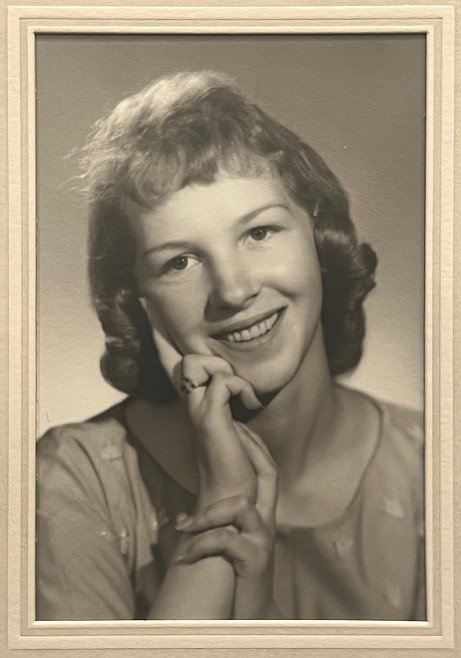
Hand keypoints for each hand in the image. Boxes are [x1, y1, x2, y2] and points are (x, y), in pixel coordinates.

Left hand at [174, 424, 280, 618]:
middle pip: (269, 474)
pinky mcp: (253, 560)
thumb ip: (230, 514)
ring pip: (240, 508)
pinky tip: (186, 555)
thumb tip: (210, 489)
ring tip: (185, 526)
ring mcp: (262, 540)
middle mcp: (268, 522)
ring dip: (209, 514)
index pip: (268, 470)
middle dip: (248, 450)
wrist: (249, 615)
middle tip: (227, 435)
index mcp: (263, 514)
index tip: (236, 425)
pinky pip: (225, 542)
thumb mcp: (237, 537)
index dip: (254, 445)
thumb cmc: (237, 573)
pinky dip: (202, 545)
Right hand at [181, 354, 261, 506]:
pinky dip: (241, 386)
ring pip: (196, 363)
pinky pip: (222, 382)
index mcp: (199, 412)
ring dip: (229, 373)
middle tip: (237, 387)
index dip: (207, 366)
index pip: (190, 372)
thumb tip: (242, 398)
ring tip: (245, 397)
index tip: (230, 384)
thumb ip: (233, 416)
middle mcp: (193, 409)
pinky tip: (252, 404)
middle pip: (187, 362)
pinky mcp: (210, 419)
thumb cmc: (239, 475)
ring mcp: (198, 413)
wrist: (229, 504)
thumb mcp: (236, 438)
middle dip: (215, 362)